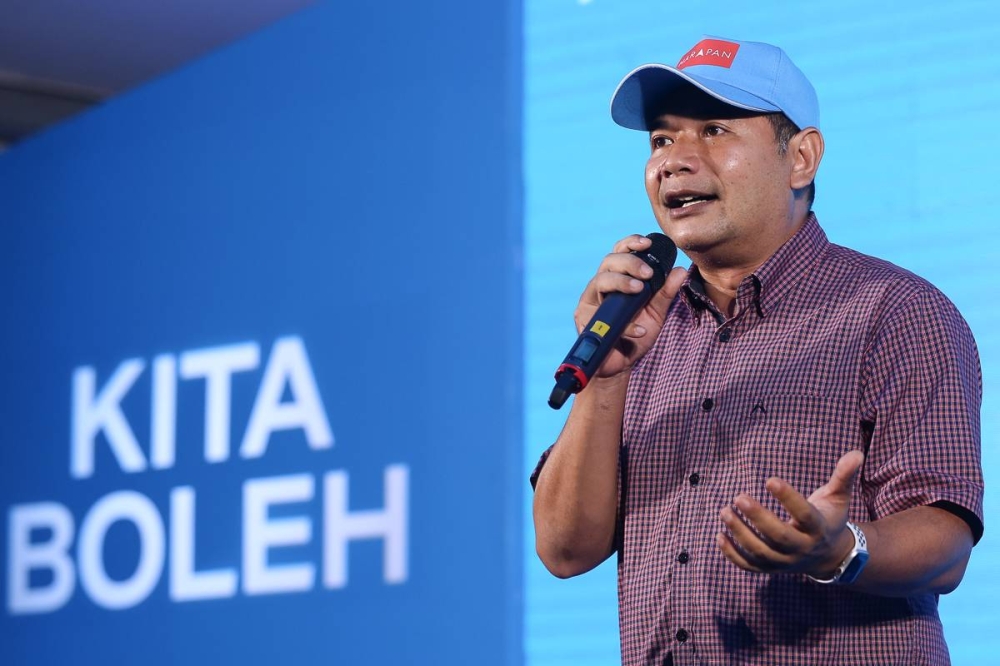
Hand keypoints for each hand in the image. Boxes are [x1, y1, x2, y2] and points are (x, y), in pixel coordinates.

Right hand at [575, 234, 686, 378]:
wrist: (620, 365)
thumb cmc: (635, 336)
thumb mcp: (656, 313)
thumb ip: (666, 293)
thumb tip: (680, 270)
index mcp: (617, 280)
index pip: (620, 253)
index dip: (631, 243)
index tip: (647, 242)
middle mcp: (601, 287)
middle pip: (608, 262)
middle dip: (629, 263)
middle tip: (647, 273)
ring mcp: (590, 302)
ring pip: (599, 281)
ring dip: (621, 282)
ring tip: (639, 290)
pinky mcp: (583, 320)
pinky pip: (601, 316)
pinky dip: (624, 324)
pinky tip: (639, 330)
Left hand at [717, 450, 864, 577]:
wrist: (829, 556)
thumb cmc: (828, 519)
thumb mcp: (838, 498)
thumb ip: (843, 476)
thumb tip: (856, 453)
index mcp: (818, 528)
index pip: (803, 514)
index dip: (788, 498)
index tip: (770, 480)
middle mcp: (802, 548)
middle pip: (779, 537)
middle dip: (758, 518)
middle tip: (738, 497)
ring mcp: (785, 562)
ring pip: (760, 553)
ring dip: (740, 534)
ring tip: (724, 512)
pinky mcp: (770, 569)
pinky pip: (749, 566)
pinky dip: (732, 554)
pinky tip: (718, 535)